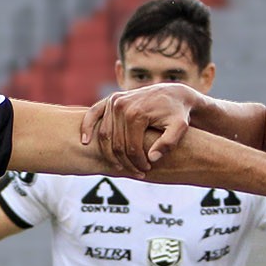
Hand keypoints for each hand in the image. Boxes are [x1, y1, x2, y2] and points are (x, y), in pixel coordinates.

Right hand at [81, 83, 197, 172]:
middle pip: (116, 144)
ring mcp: (114, 101)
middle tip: (136, 171)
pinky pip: (93, 114)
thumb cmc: (178, 113)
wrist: (174, 94)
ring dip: (109, 154)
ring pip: (104, 135)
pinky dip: (87, 127)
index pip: (130, 147)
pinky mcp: (110, 99)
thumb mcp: (179, 128)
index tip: (146, 169)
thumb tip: (151, 159)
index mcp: (136, 113)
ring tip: (120, 166)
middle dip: (125, 162)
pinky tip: (85, 141)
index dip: (137, 162)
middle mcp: (121, 105)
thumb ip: (168, 144)